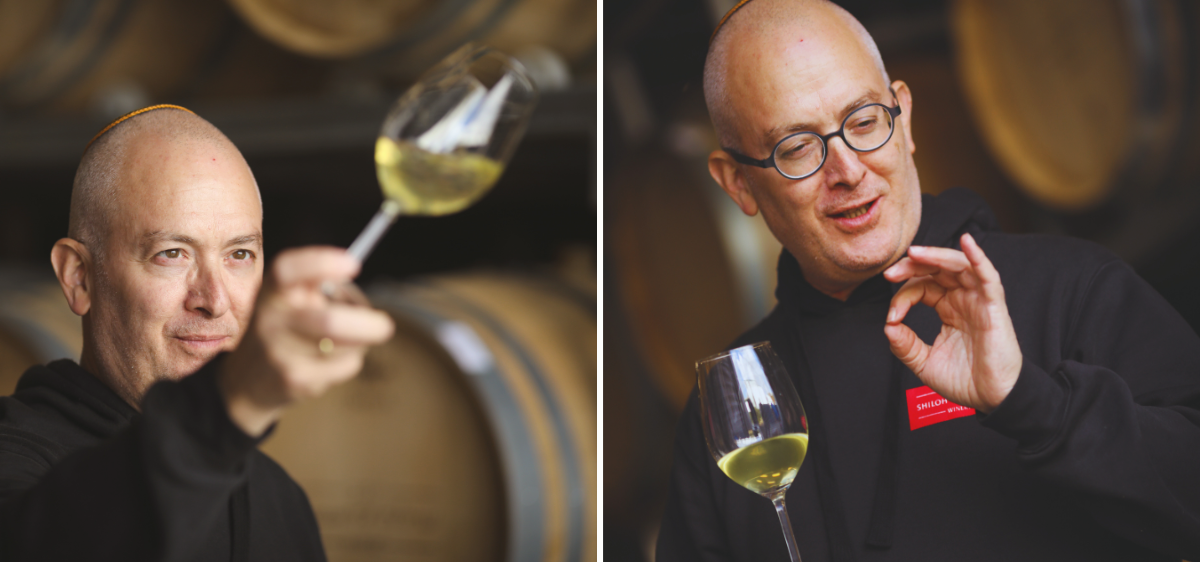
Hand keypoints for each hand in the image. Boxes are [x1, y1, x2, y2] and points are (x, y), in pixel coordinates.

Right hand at [218, 247, 393, 435]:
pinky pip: (343, 367)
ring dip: (359, 343)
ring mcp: (278, 352)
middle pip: (329, 323)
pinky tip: (331, 362)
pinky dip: (350, 362)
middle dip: (367, 325)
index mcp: (271, 291)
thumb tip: (359, 290)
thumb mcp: (292, 299)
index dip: (320, 263)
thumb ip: (321, 283)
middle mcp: (269, 319)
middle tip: (385, 325)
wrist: (249, 380)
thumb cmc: (286, 328)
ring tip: (347, 341)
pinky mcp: (292, 380)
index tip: (354, 264)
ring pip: (342, 346)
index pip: (286, 270)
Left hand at [882, 233, 1020, 412]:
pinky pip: (988, 275)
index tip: (893, 318)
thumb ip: (904, 345)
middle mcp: (963, 299)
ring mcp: (979, 300)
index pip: (921, 288)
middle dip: (912, 265)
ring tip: (914, 253)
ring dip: (936, 256)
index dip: (902, 297)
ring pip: (958, 265)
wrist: (992, 399)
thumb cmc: (965, 380)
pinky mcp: (994, 306)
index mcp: (948, 308)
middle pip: (937, 269)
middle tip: (891, 272)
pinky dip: (978, 256)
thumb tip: (888, 326)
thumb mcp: (924, 363)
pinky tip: (967, 241)